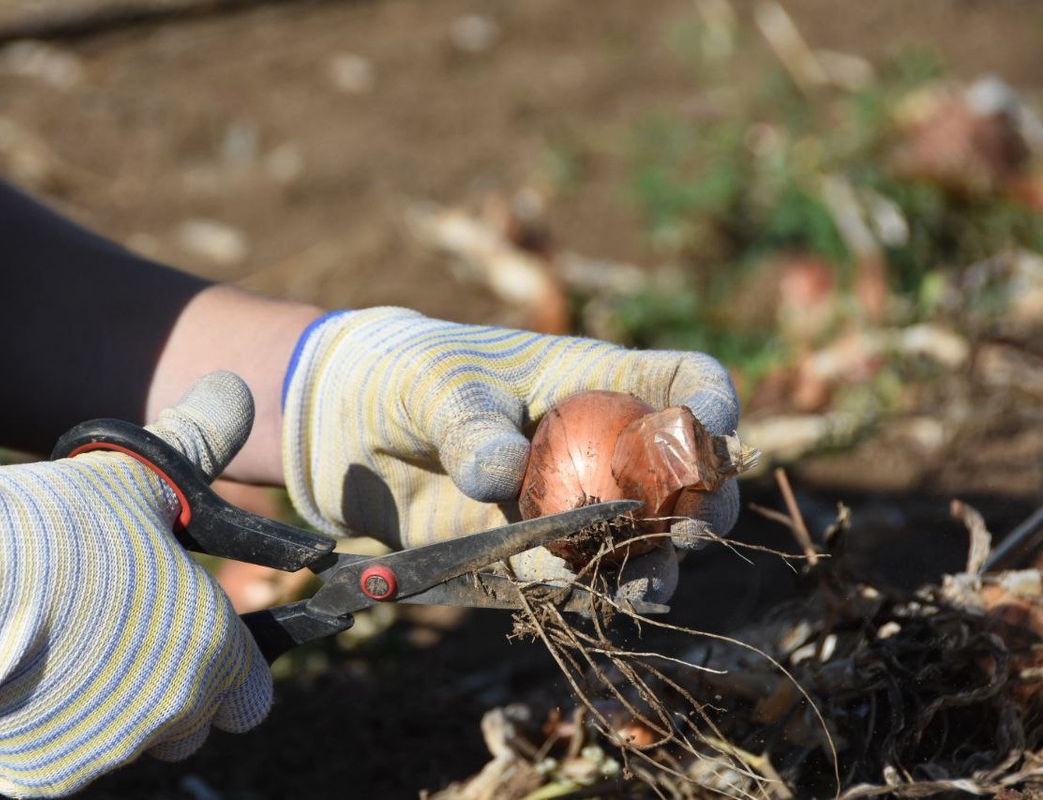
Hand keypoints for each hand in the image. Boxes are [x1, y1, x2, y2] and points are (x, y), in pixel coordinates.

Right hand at [0, 372, 270, 797]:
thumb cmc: (59, 529)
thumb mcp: (141, 476)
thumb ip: (202, 439)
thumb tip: (236, 388)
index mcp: (213, 650)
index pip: (251, 690)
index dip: (231, 664)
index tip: (196, 634)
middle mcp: (173, 713)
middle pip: (194, 723)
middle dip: (174, 690)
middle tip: (127, 636)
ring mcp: (110, 749)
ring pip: (132, 740)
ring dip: (116, 707)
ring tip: (70, 646)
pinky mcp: (46, 773)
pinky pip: (67, 756)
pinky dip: (53, 726)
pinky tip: (28, 674)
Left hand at [282, 308, 741, 606]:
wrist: (354, 434)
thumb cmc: (410, 378)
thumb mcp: (437, 383)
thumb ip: (469, 422)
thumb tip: (503, 471)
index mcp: (598, 382)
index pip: (683, 382)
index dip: (710, 402)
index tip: (711, 428)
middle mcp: (603, 449)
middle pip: (684, 477)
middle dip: (704, 504)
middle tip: (693, 529)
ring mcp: (575, 506)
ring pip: (642, 543)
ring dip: (654, 566)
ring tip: (647, 585)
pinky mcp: (535, 556)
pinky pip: (577, 579)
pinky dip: (589, 593)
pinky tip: (589, 600)